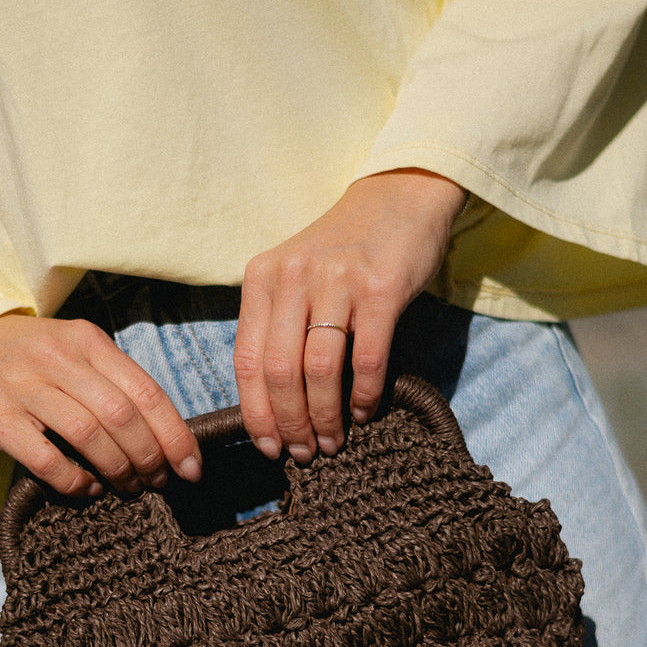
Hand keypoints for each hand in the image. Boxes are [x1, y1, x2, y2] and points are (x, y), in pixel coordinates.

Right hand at [0, 314, 201, 495]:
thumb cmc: (30, 360)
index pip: (146, 391)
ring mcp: (23, 387)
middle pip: (121, 414)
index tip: (191, 468)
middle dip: (148, 457)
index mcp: (86, 340)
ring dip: (117, 469)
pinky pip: (46, 458)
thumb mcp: (74, 353)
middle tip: (156, 482)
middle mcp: (56, 358)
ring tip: (127, 487)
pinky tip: (86, 489)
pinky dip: (74, 480)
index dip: (175, 435)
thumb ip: (114, 383)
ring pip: (89, 433)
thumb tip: (166, 437)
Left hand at [234, 169, 465, 461]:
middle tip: (306, 452)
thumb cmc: (345, 247)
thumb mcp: (296, 274)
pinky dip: (364, 395)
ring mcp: (337, 281)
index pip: (246, 360)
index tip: (269, 445)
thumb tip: (272, 401)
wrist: (400, 194)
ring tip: (333, 440)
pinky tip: (364, 412)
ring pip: (319, 370)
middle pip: (279, 372)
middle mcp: (293, 277)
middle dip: (290, 424)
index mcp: (262, 278)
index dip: (256, 413)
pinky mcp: (381, 288)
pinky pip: (367, 358)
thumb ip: (278, 323)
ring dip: (325, 416)